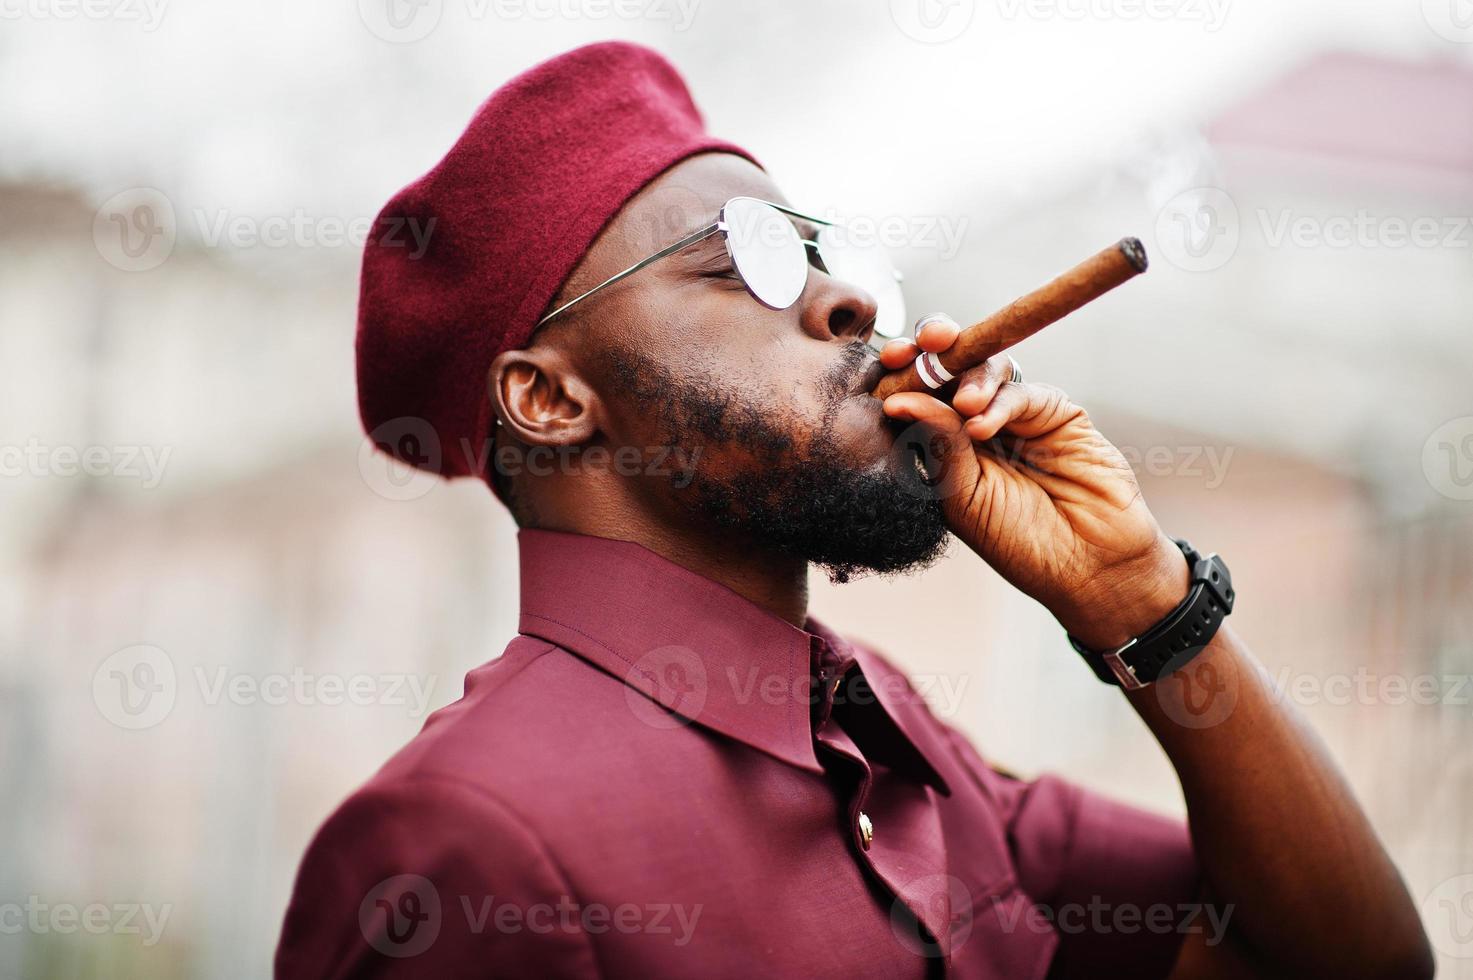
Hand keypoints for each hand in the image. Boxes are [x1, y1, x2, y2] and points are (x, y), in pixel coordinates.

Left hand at [877, 315, 1188, 649]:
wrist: (1087, 564)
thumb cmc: (1018, 542)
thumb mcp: (962, 498)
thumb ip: (936, 446)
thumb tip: (897, 402)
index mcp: (944, 444)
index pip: (916, 394)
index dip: (899, 374)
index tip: (885, 364)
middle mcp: (978, 423)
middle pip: (949, 368)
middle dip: (928, 352)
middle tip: (912, 352)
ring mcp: (1017, 415)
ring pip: (985, 369)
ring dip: (966, 376)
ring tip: (963, 405)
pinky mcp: (1055, 412)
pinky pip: (1021, 391)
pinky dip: (999, 402)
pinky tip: (982, 425)